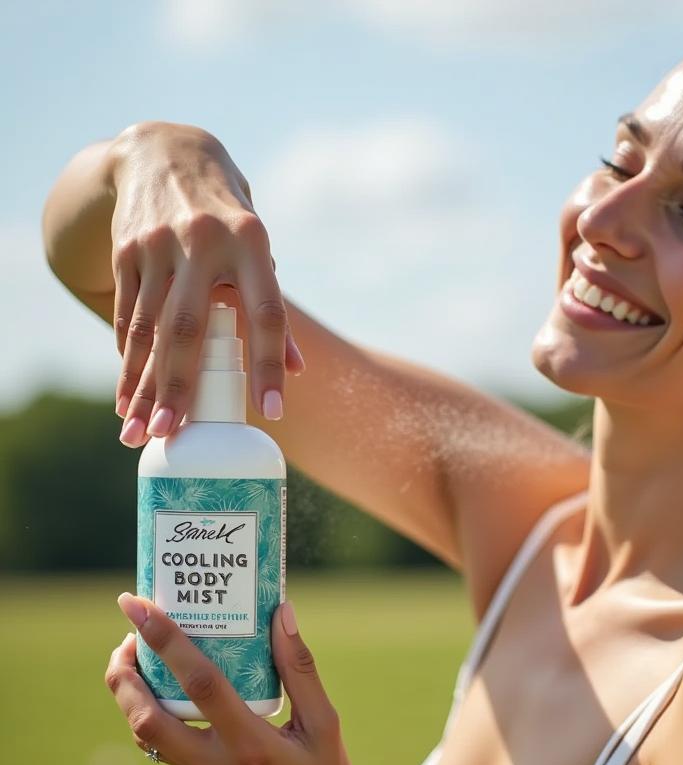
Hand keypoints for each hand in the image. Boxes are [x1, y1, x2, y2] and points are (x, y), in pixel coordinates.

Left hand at [105, 594, 369, 764]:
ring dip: (131, 692)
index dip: (167, 641)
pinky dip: (157, 713)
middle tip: (127, 633)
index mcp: (252, 746)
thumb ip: (301, 670)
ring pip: (146, 733)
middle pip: (146, 716)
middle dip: (124, 671)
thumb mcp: (326, 727)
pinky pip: (165, 747)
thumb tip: (281, 614)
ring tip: (138, 656)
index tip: (140, 605)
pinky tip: (173, 691)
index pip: (200, 683)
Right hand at [108, 120, 304, 444]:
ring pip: (149, 329)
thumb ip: (272, 306)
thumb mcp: (259, 250)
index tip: (272, 411)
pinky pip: (129, 314)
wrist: (166, 152)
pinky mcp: (125, 249)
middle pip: (188, 328)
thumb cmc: (229, 218)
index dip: (270, 365)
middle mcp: (202, 240)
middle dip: (177, 387)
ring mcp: (157, 244)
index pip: (267, 314)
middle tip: (172, 434)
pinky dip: (128, 358)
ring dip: (141, 385)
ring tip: (138, 430)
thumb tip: (297, 371)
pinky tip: (128, 394)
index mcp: (251, 242)